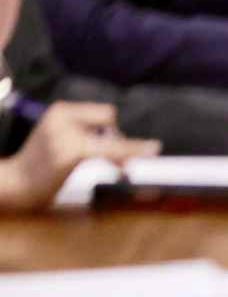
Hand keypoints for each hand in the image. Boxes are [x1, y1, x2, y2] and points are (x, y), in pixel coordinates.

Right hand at [0, 104, 155, 209]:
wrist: (12, 185)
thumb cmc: (37, 165)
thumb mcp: (56, 136)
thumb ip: (82, 131)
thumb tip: (120, 137)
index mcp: (60, 111)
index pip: (102, 112)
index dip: (110, 130)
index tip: (112, 146)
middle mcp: (63, 118)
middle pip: (109, 119)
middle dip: (117, 139)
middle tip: (121, 164)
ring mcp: (66, 135)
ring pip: (113, 138)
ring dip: (125, 153)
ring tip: (123, 170)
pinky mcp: (72, 153)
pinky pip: (111, 151)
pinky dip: (133, 151)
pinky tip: (144, 154)